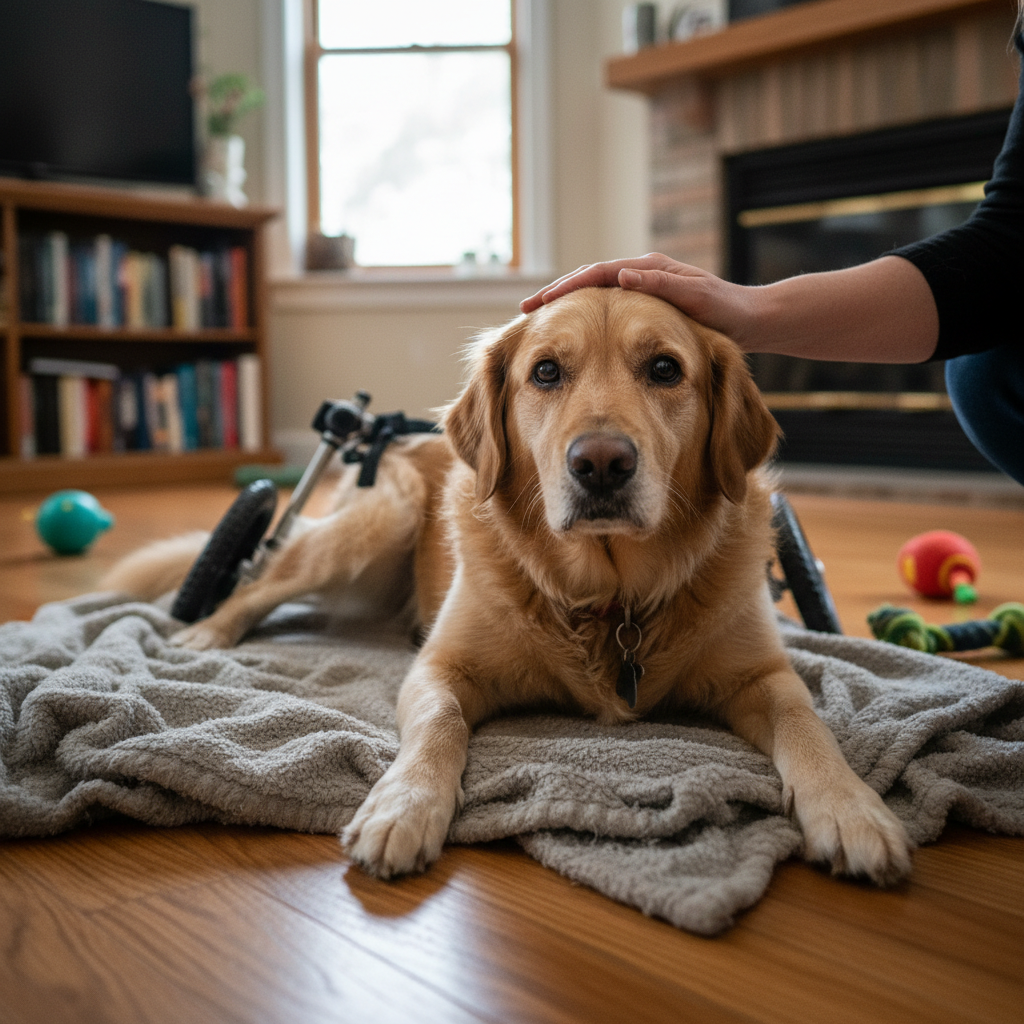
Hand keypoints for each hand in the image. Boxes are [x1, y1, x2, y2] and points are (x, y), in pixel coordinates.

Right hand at [520, 253, 762, 348]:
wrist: (754, 322)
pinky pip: (608, 312)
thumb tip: (621, 275)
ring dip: (568, 307)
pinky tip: (573, 337)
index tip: (537, 303)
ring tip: (540, 323)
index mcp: (650, 269)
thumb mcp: (696, 297)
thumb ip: (660, 285)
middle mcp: (643, 275)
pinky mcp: (646, 309)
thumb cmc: (728, 312)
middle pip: (588, 282)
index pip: (596, 274)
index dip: (564, 289)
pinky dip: (586, 320)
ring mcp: (643, 291)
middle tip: (525, 311)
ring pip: (595, 297)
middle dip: (556, 296)